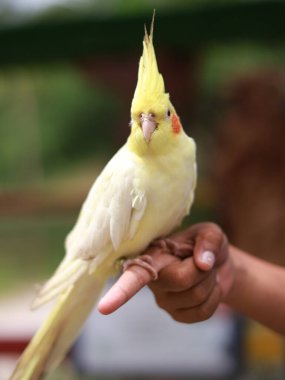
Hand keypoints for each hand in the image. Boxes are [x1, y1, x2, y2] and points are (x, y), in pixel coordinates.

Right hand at [98, 223, 232, 322]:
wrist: (218, 265)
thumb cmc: (205, 245)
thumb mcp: (210, 233)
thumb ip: (208, 241)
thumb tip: (203, 264)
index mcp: (153, 257)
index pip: (134, 276)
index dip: (121, 291)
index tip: (104, 308)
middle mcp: (153, 280)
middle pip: (182, 280)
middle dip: (203, 269)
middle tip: (204, 260)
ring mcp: (165, 301)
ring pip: (197, 296)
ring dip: (210, 281)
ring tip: (204, 272)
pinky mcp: (178, 315)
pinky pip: (203, 312)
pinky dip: (215, 297)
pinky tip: (208, 287)